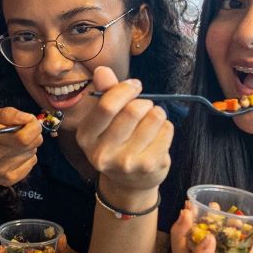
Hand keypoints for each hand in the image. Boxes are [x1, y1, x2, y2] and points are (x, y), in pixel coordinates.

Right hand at [0, 108, 41, 186]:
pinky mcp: (8, 180)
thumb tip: (29, 118)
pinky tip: (15, 154)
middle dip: (34, 134)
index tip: (30, 121)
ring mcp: (2, 171)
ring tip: (14, 143)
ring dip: (29, 145)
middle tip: (24, 130)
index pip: (23, 137)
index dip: (33, 127)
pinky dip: (28, 157)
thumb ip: (7, 114)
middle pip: (31, 144)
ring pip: (32, 153)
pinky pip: (31, 164)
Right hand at [77, 66, 172, 200]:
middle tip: (144, 106)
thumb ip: (105, 93)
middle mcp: (102, 153)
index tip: (134, 86)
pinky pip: (166, 130)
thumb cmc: (117, 141)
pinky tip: (158, 135)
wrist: (129, 183)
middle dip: (144, 102)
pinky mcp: (149, 166)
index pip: (107, 106)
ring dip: (157, 112)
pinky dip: (166, 126)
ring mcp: (126, 163)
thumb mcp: (105, 119)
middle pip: (133, 111)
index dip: (125, 90)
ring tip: (152, 120)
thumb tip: (102, 70)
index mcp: (85, 137)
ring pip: (153, 118)